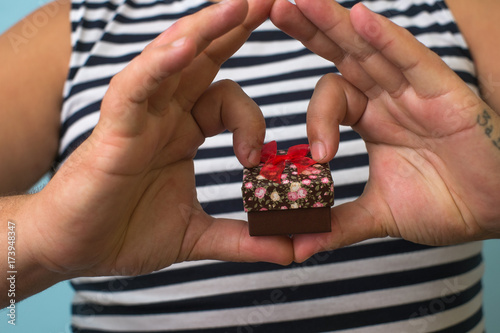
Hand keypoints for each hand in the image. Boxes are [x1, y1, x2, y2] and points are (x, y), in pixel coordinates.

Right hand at [25, 0, 291, 278]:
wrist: (74, 249)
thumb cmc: (125, 233)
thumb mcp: (197, 235)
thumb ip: (243, 239)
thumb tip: (291, 251)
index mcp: (183, 132)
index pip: (226, 100)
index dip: (252, 119)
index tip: (257, 158)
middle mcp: (163, 114)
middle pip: (203, 59)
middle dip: (235, 28)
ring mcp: (139, 115)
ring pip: (172, 59)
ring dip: (205, 29)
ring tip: (240, 3)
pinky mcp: (113, 127)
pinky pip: (136, 86)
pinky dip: (159, 65)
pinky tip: (185, 45)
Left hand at [271, 0, 499, 260]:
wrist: (494, 214)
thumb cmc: (444, 204)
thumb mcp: (378, 214)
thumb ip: (336, 225)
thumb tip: (294, 247)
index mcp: (373, 118)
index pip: (333, 95)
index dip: (315, 115)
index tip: (318, 155)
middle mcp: (390, 97)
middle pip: (342, 56)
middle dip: (309, 31)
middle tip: (273, 8)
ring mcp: (415, 91)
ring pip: (369, 49)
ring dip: (334, 23)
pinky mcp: (444, 93)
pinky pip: (411, 60)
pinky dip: (386, 40)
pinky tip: (360, 17)